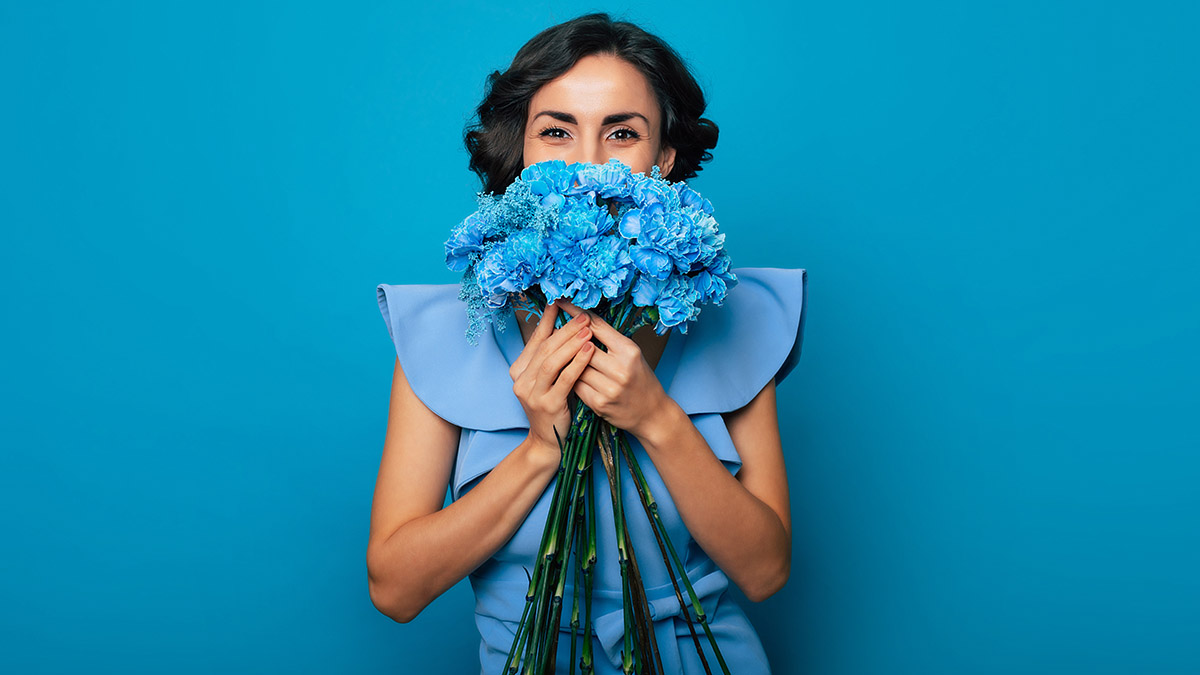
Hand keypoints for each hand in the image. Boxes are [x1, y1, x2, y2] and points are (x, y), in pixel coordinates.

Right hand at [509, 300, 594, 459]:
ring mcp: (532, 394)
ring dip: (571, 343)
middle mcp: (521, 380)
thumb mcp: (549, 379)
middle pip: (545, 348)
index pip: (536, 340)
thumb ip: (553, 357)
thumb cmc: (554, 405)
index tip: (561, 303)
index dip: (548, 320)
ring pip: (551, 361)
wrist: (548, 442)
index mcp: (519, 370)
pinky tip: (590, 351)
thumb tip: (566, 327)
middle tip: (583, 316)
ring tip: (588, 330)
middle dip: (565, 329)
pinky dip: (577, 363)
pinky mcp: (547, 405)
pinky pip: (564, 379)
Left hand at [562, 300, 670, 438]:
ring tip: (561, 354)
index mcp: (629, 351)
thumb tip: (580, 320)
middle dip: (569, 339)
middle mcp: (620, 369)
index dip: (576, 312)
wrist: (652, 413)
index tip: (561, 301)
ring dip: (568, 360)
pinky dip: (571, 377)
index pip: (596, 326)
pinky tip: (569, 374)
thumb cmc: (640, 379)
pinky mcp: (599, 404)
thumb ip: (609, 340)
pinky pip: (576, 385)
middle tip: (555, 330)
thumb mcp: (631, 354)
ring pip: (575, 366)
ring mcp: (609, 388)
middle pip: (582, 347)